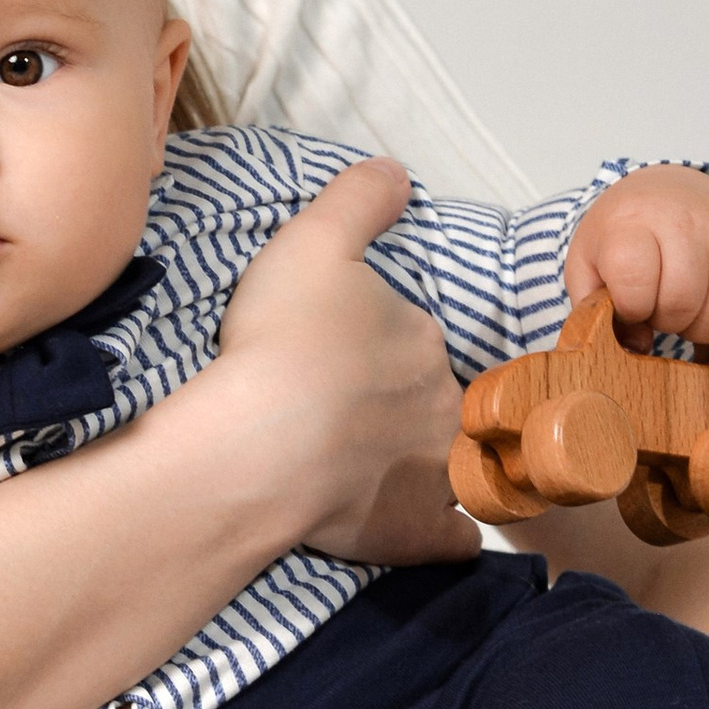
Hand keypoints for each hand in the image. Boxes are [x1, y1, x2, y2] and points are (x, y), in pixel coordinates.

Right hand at [209, 157, 473, 566]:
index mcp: (419, 339)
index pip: (411, 338)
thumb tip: (396, 171)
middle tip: (342, 414)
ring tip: (372, 470)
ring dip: (428, 466)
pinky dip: (440, 533)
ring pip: (451, 465)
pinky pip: (450, 537)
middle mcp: (442, 405)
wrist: (257, 447)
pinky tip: (415, 528)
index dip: (376, 346)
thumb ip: (357, 199)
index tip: (337, 356)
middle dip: (401, 406)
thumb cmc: (282, 342)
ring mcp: (435, 476)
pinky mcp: (417, 534)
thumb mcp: (312, 241)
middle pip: (432, 401)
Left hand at [566, 165, 708, 351]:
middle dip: (666, 322)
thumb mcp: (588, 259)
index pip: (634, 279)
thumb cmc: (628, 231)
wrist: (672, 190)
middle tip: (657, 311)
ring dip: (701, 330)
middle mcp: (687, 221)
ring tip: (684, 314)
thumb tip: (638, 345)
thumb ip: (593, 307)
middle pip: (683, 301)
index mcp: (634, 220)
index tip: (628, 304)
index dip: (630, 308)